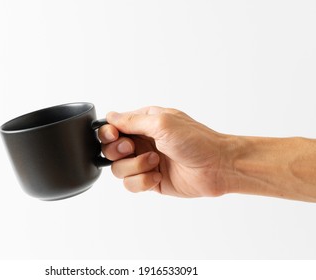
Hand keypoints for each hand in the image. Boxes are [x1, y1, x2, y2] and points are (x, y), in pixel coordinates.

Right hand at [98, 106, 230, 197]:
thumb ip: (132, 121)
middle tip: (132, 149)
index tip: (114, 136)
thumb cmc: (196, 141)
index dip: (108, 133)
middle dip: (118, 151)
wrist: (217, 167)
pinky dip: (142, 182)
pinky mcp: (150, 180)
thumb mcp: (162, 123)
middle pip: (110, 149)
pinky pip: (131, 184)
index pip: (113, 126)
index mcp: (144, 123)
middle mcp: (142, 142)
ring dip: (134, 167)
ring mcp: (145, 162)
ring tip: (155, 162)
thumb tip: (110, 116)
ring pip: (118, 169)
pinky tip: (158, 176)